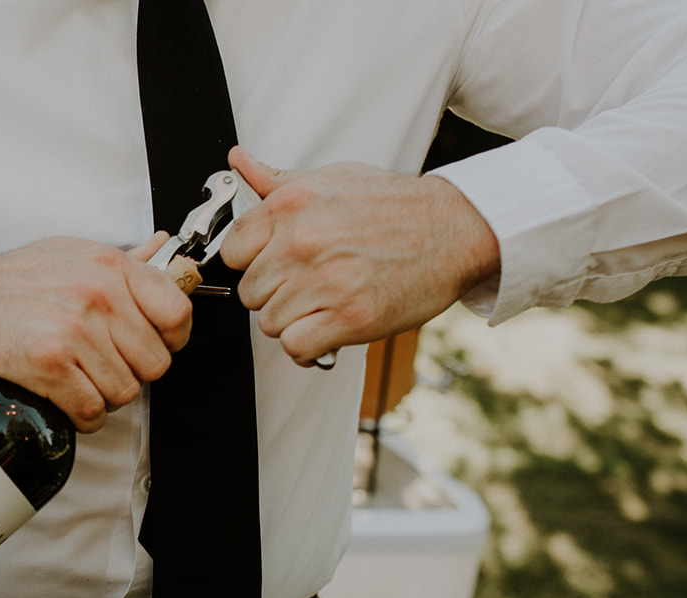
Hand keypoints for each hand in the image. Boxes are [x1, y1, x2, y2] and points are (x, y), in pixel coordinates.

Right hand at [0, 233, 191, 432]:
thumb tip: (163, 249)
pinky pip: (93, 410)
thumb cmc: (15, 280)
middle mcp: (98, 296)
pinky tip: (68, 399)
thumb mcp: (74, 254)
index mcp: (111, 268)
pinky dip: (84, 415)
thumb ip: (123, 261)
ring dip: (104, 396)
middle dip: (132, 372)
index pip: (177, 314)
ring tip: (81, 380)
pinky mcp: (51, 364)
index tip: (155, 345)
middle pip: (154, 364)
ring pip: (125, 392)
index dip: (171, 340)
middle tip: (105, 366)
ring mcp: (76, 331)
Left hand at [221, 146, 499, 366]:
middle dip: (274, 295)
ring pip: (270, 322)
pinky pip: (296, 347)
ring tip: (322, 305)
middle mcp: (302, 242)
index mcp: (291, 206)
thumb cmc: (394, 205)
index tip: (274, 266)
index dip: (251, 264)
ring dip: (293, 322)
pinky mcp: (349, 317)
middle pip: (249, 292)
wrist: (455, 227)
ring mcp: (325, 281)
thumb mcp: (332, 178)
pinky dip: (308, 348)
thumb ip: (277, 180)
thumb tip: (238, 160)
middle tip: (306, 287)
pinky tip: (326, 332)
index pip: (231, 252)